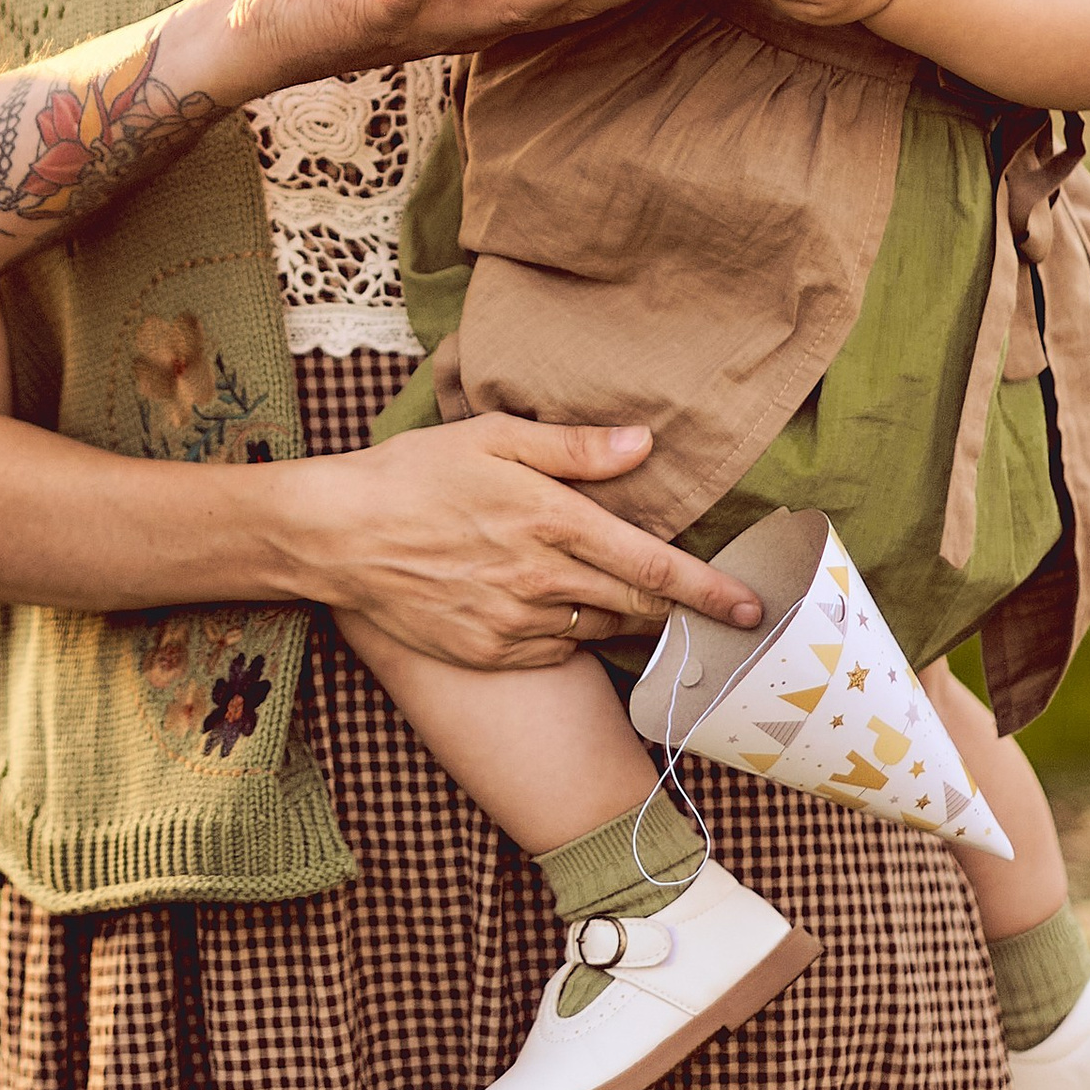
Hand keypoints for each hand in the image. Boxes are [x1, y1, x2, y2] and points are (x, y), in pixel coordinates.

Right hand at [282, 412, 766, 669]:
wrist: (337, 535)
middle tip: (713, 611)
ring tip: (624, 598)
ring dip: (620, 616)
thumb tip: (644, 444)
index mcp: (551, 519)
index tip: (752, 606)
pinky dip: (567, 631)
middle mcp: (541, 578)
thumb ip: (574, 446)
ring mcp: (514, 623)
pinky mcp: (488, 652)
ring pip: (596, 627)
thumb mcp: (491, 437)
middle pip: (636, 606)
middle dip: (680, 610)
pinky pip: (552, 649)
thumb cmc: (413, 473)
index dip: (709, 589)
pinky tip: (551, 605)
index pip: (652, 565)